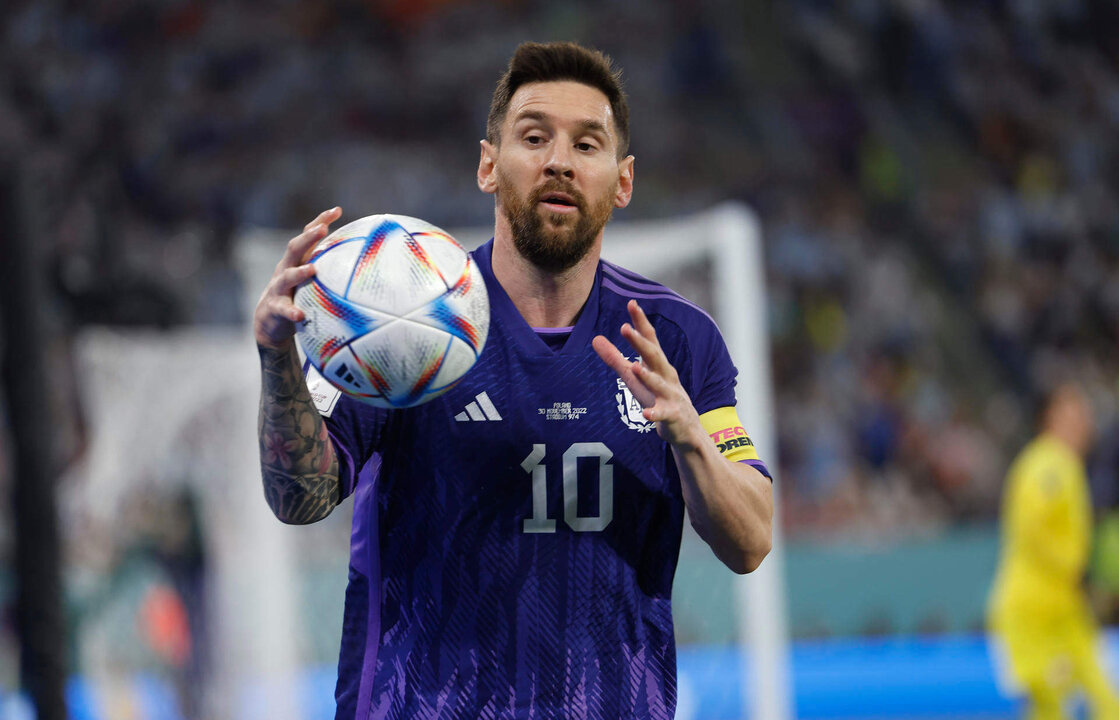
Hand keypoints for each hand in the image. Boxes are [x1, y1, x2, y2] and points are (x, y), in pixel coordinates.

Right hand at [253, 207, 341, 349]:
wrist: (269, 321)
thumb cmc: (297, 295)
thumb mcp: (312, 279)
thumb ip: (331, 270)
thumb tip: (365, 264)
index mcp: (297, 260)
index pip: (307, 236)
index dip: (320, 221)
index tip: (337, 210)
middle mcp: (286, 269)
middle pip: (295, 248)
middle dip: (308, 238)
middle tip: (322, 229)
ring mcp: (278, 288)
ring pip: (287, 277)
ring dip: (299, 272)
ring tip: (312, 269)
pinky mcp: (275, 308)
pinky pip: (283, 309)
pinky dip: (291, 311)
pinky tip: (300, 315)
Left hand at [592, 300, 702, 446]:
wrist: (686, 428)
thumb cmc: (658, 396)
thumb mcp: (634, 377)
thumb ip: (616, 359)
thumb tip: (595, 338)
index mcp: (657, 364)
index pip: (649, 339)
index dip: (640, 322)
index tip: (631, 303)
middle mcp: (666, 376)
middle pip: (653, 356)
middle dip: (640, 342)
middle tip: (624, 328)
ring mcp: (670, 395)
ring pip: (659, 384)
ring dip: (647, 376)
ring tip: (635, 367)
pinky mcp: (671, 415)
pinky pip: (662, 414)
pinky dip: (654, 414)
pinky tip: (645, 415)